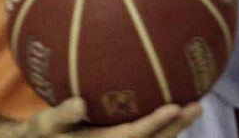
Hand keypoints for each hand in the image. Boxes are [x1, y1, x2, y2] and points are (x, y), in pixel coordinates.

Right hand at [20, 98, 199, 136]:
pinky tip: (177, 108)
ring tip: (196, 106)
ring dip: (175, 128)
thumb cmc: (40, 133)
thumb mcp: (43, 125)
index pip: (132, 137)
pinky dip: (163, 127)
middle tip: (197, 106)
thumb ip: (61, 115)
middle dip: (175, 127)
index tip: (175, 107)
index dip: (154, 124)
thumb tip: (80, 103)